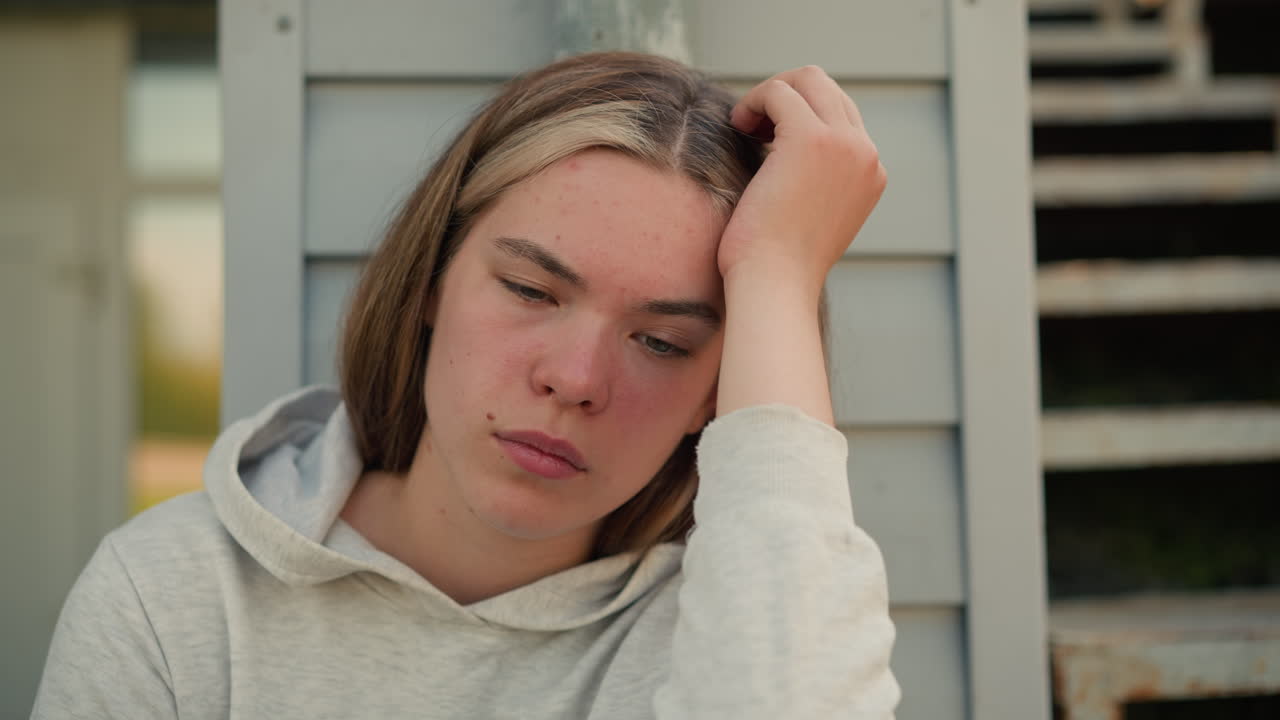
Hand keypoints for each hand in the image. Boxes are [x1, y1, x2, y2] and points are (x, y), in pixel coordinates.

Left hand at [718, 66, 886, 294]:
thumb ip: (812, 182)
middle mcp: (866, 154)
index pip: (841, 115)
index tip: (766, 139)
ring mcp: (845, 144)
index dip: (799, 116)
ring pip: (807, 79)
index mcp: (871, 173)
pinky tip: (738, 126)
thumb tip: (783, 156)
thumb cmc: (777, 264)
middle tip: (752, 126)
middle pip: (827, 88)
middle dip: (785, 96)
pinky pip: (779, 91)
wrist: (775, 286)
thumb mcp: (808, 218)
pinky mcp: (812, 139)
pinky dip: (754, 101)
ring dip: (769, 94)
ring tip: (744, 125)